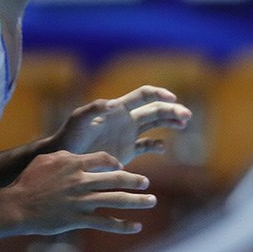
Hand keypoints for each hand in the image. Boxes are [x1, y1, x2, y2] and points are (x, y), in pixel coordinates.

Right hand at [8, 149, 156, 234]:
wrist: (17, 206)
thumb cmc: (28, 181)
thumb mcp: (46, 160)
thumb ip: (66, 155)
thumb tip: (78, 154)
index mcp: (75, 164)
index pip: (103, 159)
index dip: (115, 163)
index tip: (121, 168)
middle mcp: (82, 181)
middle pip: (116, 179)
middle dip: (135, 181)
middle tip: (147, 182)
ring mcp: (82, 201)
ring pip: (116, 200)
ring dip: (137, 201)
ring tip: (152, 201)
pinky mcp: (79, 219)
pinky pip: (105, 223)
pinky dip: (123, 225)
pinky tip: (136, 227)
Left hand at [53, 86, 191, 164]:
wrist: (66, 157)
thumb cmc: (70, 136)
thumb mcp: (78, 120)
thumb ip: (94, 109)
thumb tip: (112, 103)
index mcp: (119, 109)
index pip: (143, 96)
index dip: (159, 94)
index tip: (172, 98)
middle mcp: (127, 119)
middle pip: (155, 110)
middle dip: (172, 110)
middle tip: (186, 116)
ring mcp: (128, 135)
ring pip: (156, 125)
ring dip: (171, 122)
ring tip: (183, 124)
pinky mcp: (128, 151)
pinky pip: (148, 145)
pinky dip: (157, 145)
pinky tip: (162, 147)